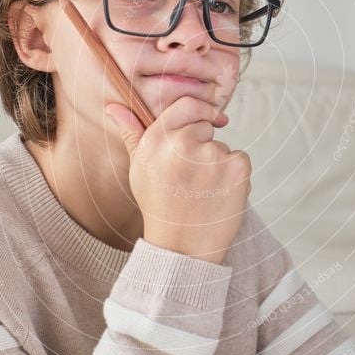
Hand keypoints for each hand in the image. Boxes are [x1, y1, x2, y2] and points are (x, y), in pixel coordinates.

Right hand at [105, 96, 251, 264]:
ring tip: (202, 192)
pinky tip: (219, 195)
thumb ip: (132, 134)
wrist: (182, 248)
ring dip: (218, 164)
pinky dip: (235, 175)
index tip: (209, 121)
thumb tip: (114, 107)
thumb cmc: (160, 207)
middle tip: (191, 179)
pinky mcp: (236, 167)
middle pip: (206, 127)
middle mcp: (182, 143)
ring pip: (222, 147)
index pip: (186, 105)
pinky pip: (240, 159)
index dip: (199, 112)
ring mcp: (211, 154)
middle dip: (204, 146)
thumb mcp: (140, 169)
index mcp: (157, 140)